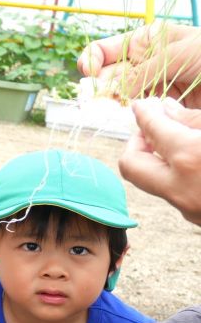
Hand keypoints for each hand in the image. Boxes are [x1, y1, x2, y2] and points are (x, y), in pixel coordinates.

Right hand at [79, 23, 200, 107]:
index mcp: (145, 41)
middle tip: (99, 98)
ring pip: (121, 96)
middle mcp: (144, 63)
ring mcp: (153, 85)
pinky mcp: (164, 106)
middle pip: (108, 76)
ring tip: (116, 107)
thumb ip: (143, 72)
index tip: (90, 73)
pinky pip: (140, 112)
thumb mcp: (177, 54)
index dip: (91, 60)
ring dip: (115, 103)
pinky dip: (134, 115)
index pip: (105, 50)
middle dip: (101, 86)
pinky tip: (135, 115)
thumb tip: (116, 92)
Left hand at [118, 98, 200, 225]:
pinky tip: (194, 164)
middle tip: (154, 129)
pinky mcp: (194, 218)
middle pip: (129, 163)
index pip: (152, 128)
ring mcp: (186, 208)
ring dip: (155, 160)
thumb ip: (192, 119)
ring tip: (177, 143)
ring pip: (151, 180)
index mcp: (191, 157)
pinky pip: (173, 190)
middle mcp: (180, 187)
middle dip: (135, 142)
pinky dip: (175, 174)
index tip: (141, 105)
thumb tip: (165, 109)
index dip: (145, 112)